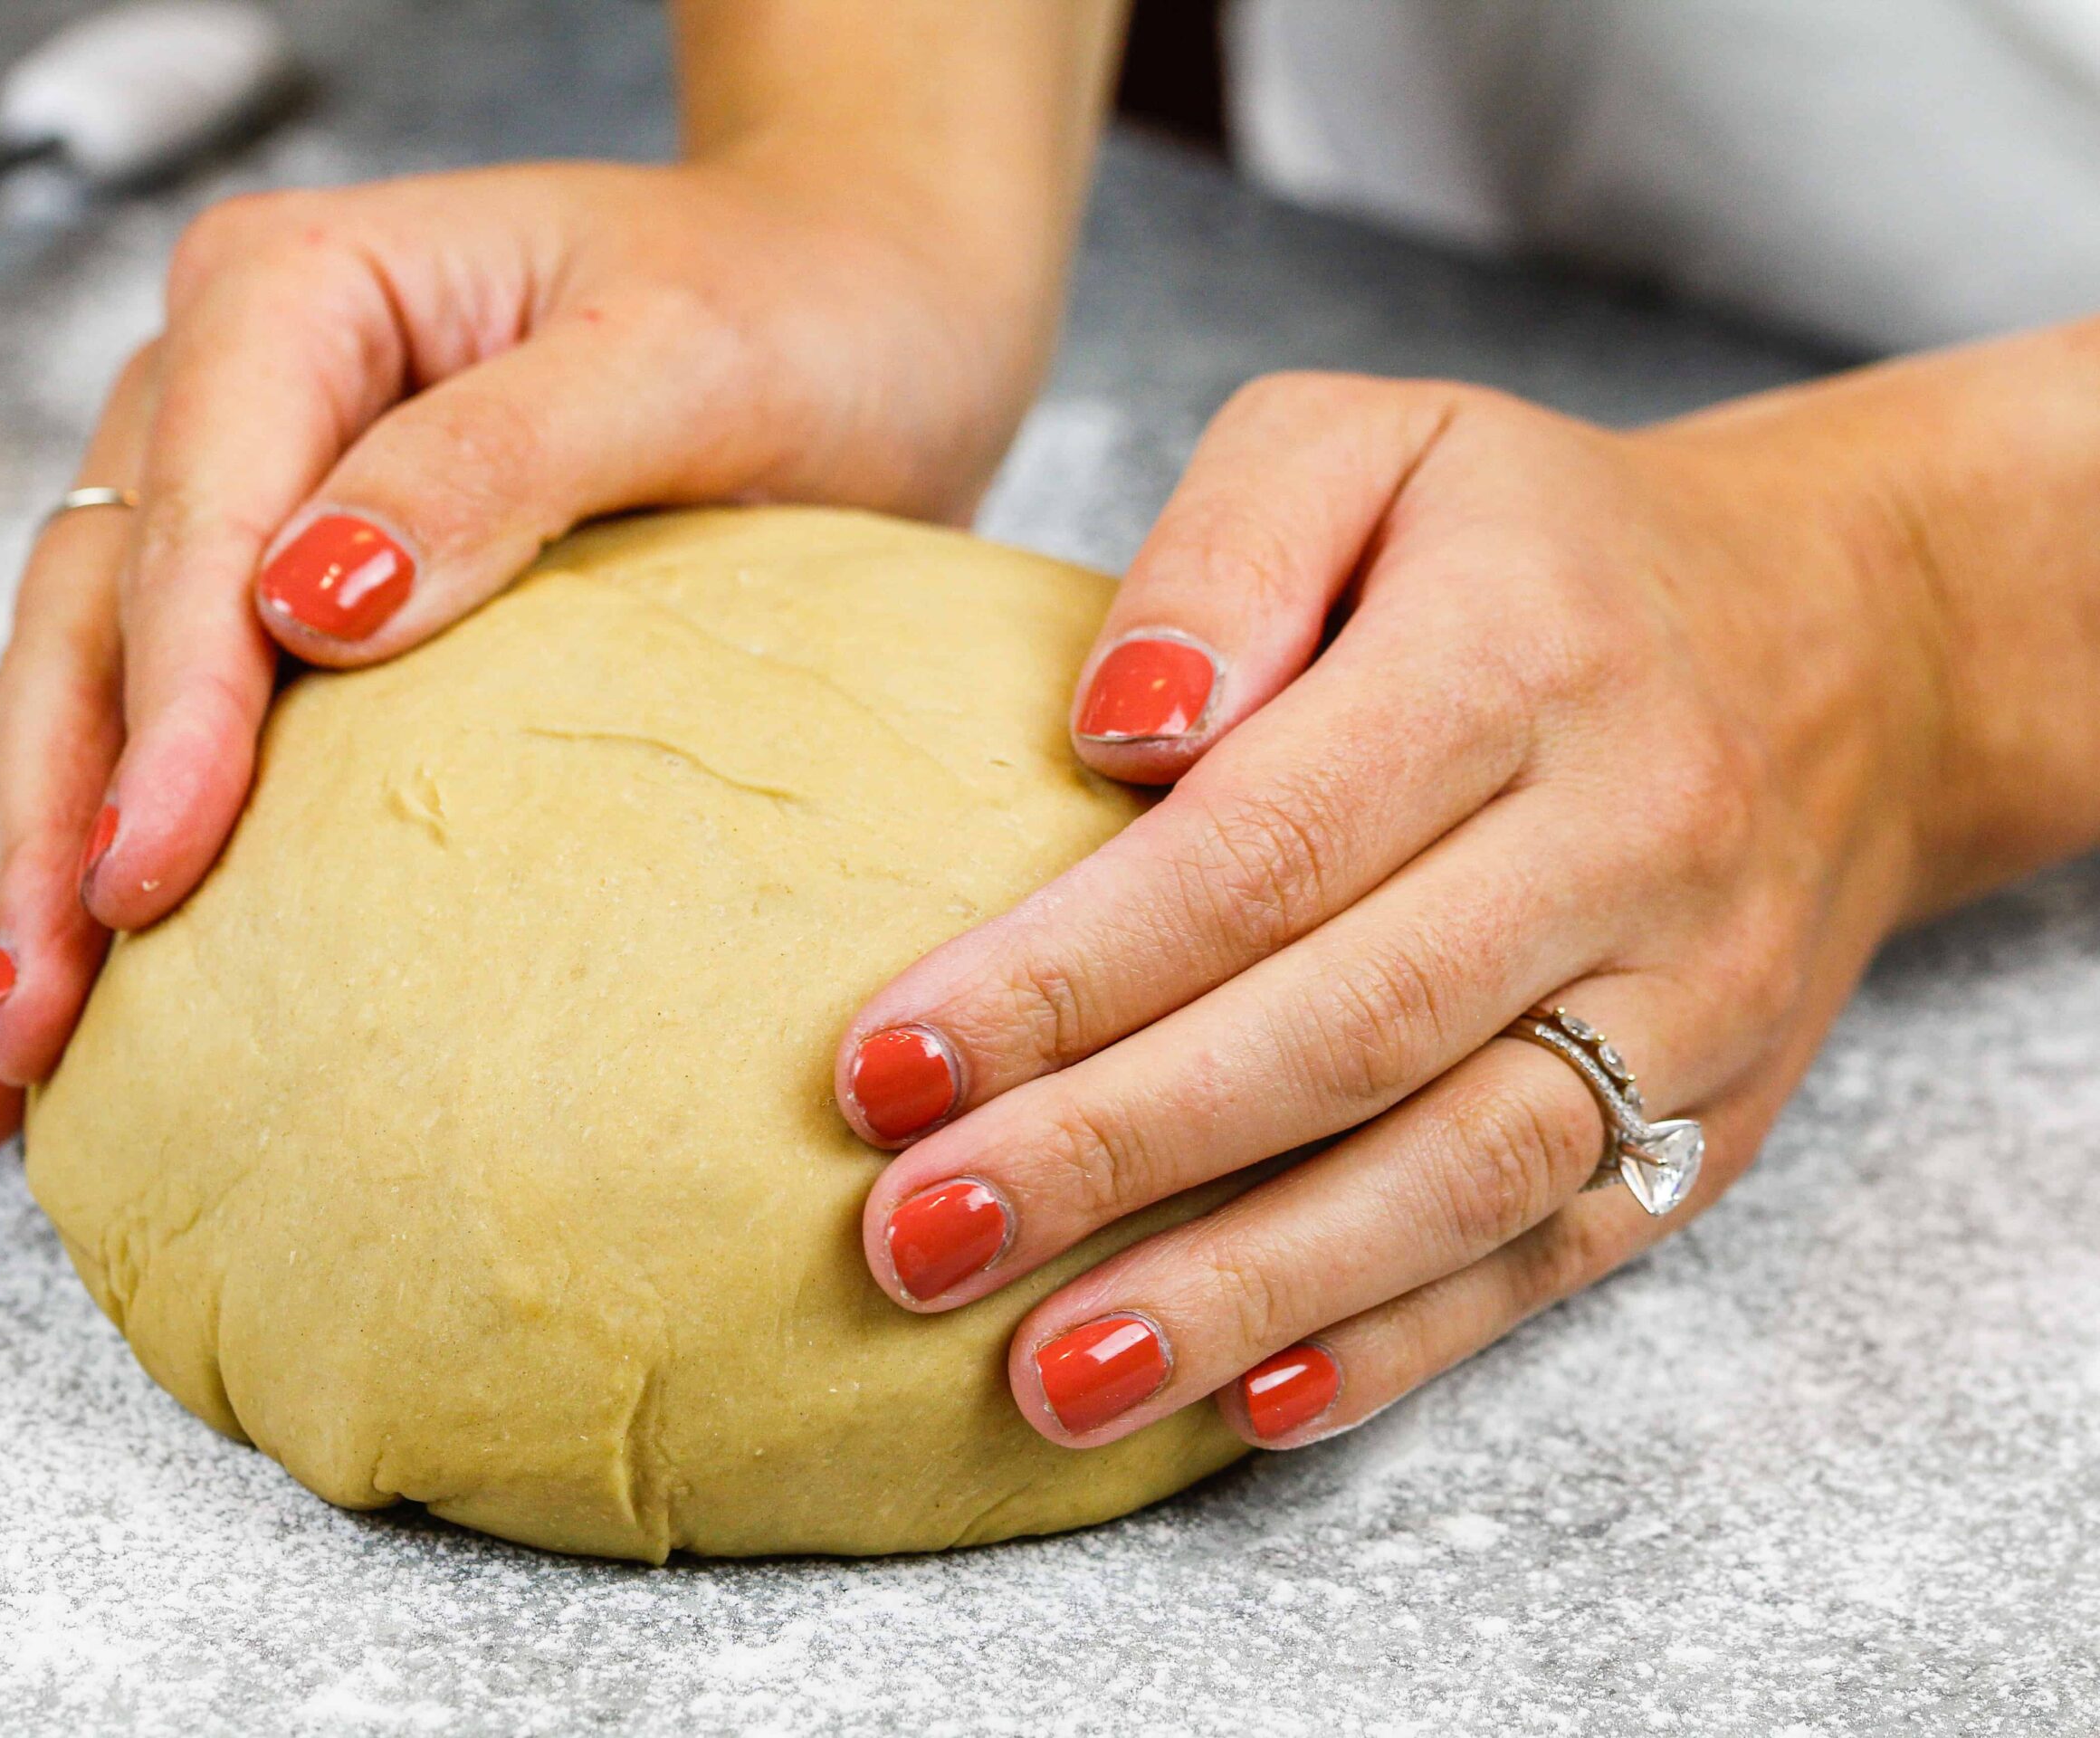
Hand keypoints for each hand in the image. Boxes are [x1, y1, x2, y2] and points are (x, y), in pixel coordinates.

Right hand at [0, 156, 1054, 1151]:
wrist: (864, 309)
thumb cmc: (798, 313)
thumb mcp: (681, 364)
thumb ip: (499, 458)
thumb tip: (308, 603)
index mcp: (304, 292)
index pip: (197, 519)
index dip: (168, 711)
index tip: (149, 875)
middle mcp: (242, 382)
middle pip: (99, 615)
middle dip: (53, 821)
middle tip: (31, 1019)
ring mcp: (259, 488)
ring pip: (101, 681)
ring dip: (48, 860)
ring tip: (10, 1050)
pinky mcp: (308, 589)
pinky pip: (187, 715)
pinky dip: (132, 840)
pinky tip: (97, 974)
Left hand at [836, 369, 1947, 1449]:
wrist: (1844, 646)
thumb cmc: (1537, 543)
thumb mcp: (1376, 443)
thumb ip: (1226, 551)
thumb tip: (1117, 733)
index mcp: (1516, 654)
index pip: (1260, 848)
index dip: (1064, 975)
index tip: (884, 1069)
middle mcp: (1628, 836)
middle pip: (1340, 1030)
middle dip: (1110, 1154)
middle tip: (915, 1243)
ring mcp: (1692, 997)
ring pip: (1455, 1176)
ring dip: (1241, 1293)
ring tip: (1045, 1377)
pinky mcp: (1722, 1116)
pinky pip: (1556, 1252)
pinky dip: (1400, 1342)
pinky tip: (1246, 1402)